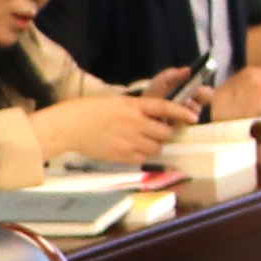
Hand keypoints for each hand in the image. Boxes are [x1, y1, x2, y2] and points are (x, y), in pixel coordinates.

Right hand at [40, 91, 187, 165]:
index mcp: (133, 106)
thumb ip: (136, 109)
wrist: (67, 127)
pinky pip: (143, 158)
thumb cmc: (87, 110)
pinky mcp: (123, 156)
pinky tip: (132, 150)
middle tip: (158, 131)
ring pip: (157, 147)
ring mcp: (130, 142)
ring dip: (155, 144)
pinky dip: (142, 155)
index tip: (193, 117)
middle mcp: (136, 124)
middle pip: (165, 132)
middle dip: (165, 132)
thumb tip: (152, 115)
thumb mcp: (115, 102)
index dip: (182, 113)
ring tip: (143, 141)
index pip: (165, 108)